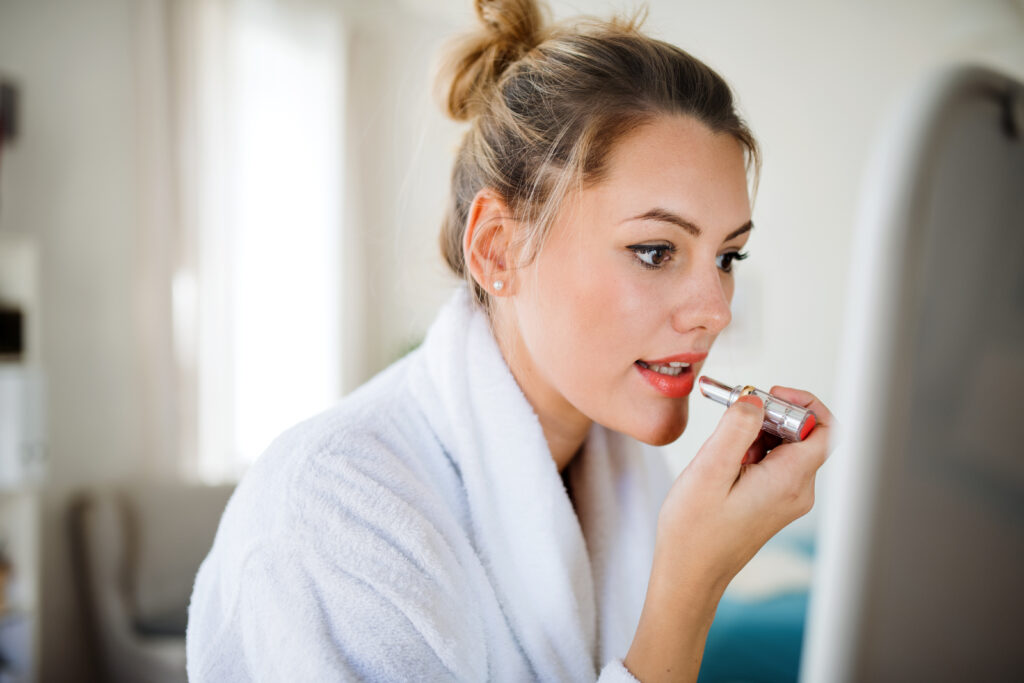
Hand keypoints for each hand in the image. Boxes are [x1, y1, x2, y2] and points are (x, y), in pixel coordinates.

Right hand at [624, 386, 832, 681]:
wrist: (689, 574)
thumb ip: (736, 429)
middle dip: (770, 415)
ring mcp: (788, 498)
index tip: (767, 397)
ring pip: (787, 446)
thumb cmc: (694, 532)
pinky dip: (753, 450)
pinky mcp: (775, 502)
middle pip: (804, 433)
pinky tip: (725, 461)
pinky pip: (775, 462)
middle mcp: (798, 491)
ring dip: (758, 433)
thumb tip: (756, 399)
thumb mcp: (709, 470)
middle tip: (733, 412)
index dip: (801, 403)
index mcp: (789, 481)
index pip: (824, 429)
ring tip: (723, 446)